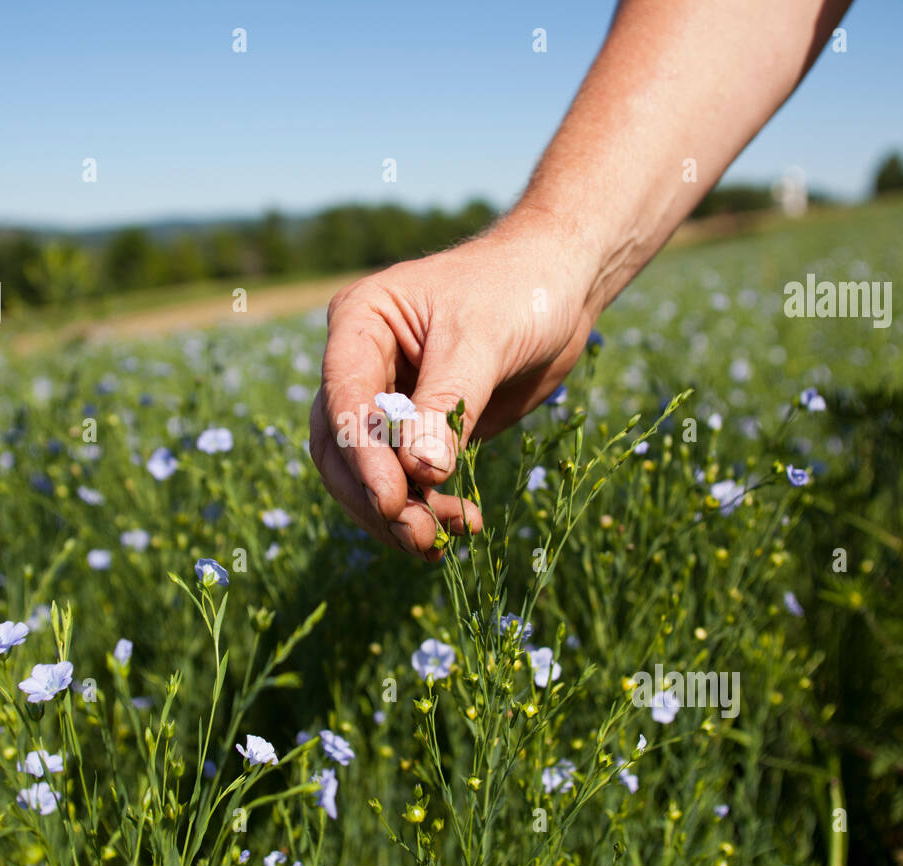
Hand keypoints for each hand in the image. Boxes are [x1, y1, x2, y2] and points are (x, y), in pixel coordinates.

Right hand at [308, 217, 598, 559]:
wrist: (562, 287)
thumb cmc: (518, 289)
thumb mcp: (483, 340)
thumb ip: (448, 404)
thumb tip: (420, 472)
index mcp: (359, 324)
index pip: (343, 399)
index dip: (362, 455)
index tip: (392, 501)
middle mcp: (361, 365)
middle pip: (340, 447)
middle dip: (376, 496)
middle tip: (418, 535)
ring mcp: (387, 402)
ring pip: (367, 474)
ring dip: (399, 514)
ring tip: (440, 542)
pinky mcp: (419, 432)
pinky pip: (407, 481)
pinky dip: (427, 508)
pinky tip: (460, 525)